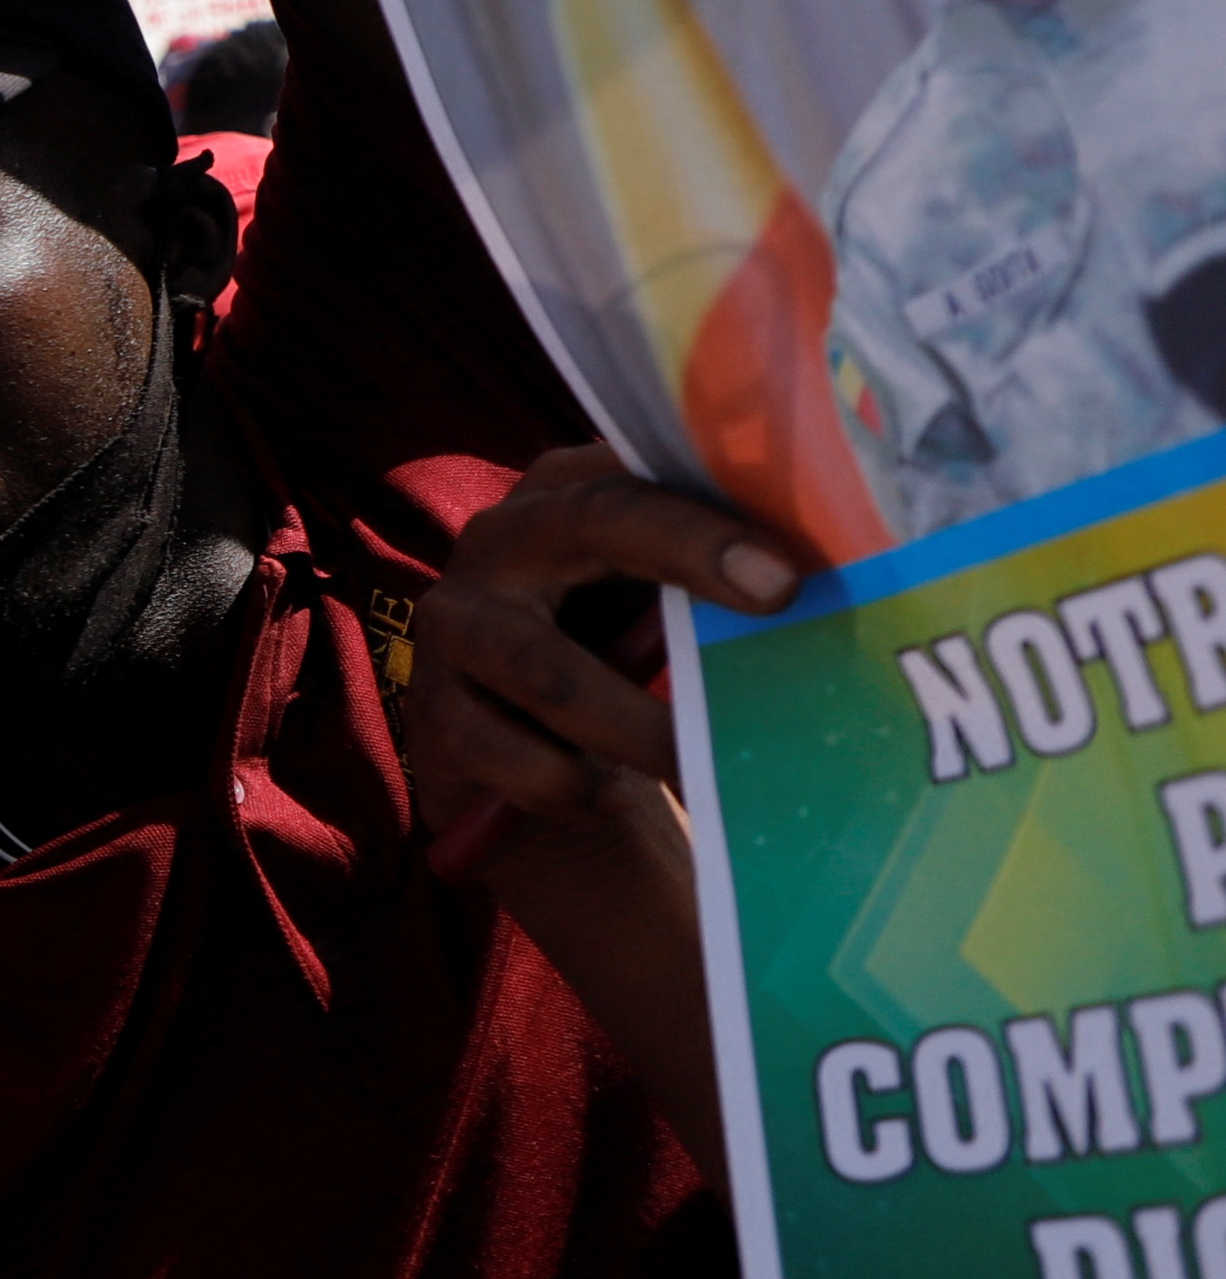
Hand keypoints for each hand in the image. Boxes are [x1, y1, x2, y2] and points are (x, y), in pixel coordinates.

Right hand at [399, 442, 797, 839]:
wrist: (522, 759)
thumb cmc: (618, 663)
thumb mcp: (658, 604)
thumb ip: (718, 574)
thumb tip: (846, 575)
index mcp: (562, 495)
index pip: (633, 481)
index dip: (709, 518)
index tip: (789, 571)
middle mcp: (498, 541)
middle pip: (589, 524)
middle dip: (688, 554)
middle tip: (778, 598)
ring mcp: (453, 627)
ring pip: (548, 670)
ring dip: (637, 725)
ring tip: (700, 768)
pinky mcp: (431, 716)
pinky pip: (511, 757)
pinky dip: (572, 788)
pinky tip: (600, 797)